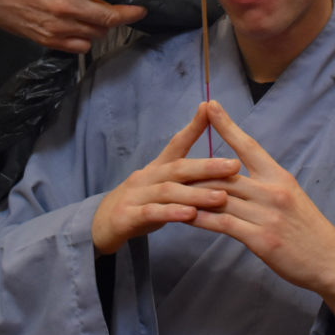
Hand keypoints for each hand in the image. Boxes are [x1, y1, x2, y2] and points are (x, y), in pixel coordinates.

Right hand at [0, 0, 147, 52]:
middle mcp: (67, 6)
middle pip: (111, 16)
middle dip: (130, 12)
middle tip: (138, 9)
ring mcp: (59, 27)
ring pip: (99, 33)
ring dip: (105, 24)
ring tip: (100, 15)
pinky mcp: (50, 40)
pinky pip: (82, 46)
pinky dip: (88, 38)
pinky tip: (83, 27)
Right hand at [91, 103, 241, 255]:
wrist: (100, 226)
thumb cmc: (138, 203)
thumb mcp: (160, 186)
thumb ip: (183, 178)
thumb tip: (217, 167)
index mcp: (156, 168)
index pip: (176, 144)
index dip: (193, 126)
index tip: (210, 108)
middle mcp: (146, 177)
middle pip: (178, 168)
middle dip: (207, 166)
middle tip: (234, 165)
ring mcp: (135, 196)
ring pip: (168, 191)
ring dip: (195, 194)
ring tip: (221, 196)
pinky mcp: (126, 217)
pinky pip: (151, 213)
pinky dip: (171, 213)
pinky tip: (190, 215)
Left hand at [190, 101, 334, 329]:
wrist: (331, 259)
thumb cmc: (309, 229)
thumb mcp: (291, 196)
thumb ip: (266, 185)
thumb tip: (239, 177)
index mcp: (280, 176)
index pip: (249, 145)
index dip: (227, 125)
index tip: (210, 106)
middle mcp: (272, 191)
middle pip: (227, 172)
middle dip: (198, 163)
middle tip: (174, 152)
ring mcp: (267, 215)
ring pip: (221, 197)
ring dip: (193, 193)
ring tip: (169, 186)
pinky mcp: (261, 240)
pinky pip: (224, 224)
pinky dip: (201, 218)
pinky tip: (183, 215)